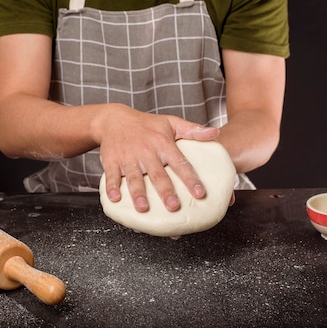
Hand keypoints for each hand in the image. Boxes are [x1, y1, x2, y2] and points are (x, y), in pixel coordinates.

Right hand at [95, 104, 218, 212]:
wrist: (115, 119)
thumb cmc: (147, 125)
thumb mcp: (171, 122)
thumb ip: (193, 130)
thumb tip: (215, 133)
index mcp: (163, 143)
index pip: (180, 162)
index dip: (190, 178)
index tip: (200, 193)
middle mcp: (146, 151)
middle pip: (157, 174)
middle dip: (165, 191)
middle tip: (173, 206)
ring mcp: (128, 157)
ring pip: (134, 177)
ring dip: (137, 193)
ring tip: (143, 208)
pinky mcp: (111, 161)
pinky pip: (111, 175)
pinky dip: (112, 187)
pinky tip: (115, 199)